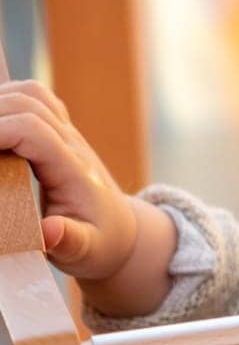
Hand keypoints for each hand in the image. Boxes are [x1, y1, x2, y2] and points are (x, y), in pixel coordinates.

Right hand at [0, 80, 138, 280]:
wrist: (120, 228)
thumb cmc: (98, 241)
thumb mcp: (86, 250)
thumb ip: (69, 241)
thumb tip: (49, 231)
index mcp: (73, 169)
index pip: (32, 130)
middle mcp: (71, 144)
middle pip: (27, 104)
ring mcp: (68, 134)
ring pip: (31, 94)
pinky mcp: (60, 133)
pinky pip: (34, 100)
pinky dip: (8, 101)